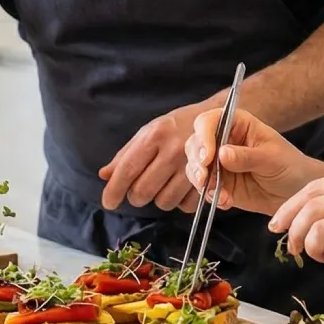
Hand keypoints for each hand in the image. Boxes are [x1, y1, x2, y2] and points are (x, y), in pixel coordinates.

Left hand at [100, 99, 217, 209]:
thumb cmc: (178, 125)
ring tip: (162, 185)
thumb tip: (105, 176)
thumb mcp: (150, 131)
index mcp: (155, 135)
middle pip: (144, 191)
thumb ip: (126, 155)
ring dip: (158, 199)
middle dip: (136, 196)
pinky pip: (186, 206)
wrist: (219, 117)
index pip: (127, 169)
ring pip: (164, 202)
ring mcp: (193, 166)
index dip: (114, 190)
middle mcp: (174, 150)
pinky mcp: (210, 179)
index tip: (108, 203)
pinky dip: (180, 202)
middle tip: (139, 190)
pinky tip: (179, 188)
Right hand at [184, 107, 323, 215]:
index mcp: (236, 124)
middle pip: (195, 144)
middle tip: (205, 177)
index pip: (209, 122)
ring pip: (195, 167)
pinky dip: (210, 196)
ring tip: (215, 192)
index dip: (204, 136)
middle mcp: (222, 141)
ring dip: (200, 181)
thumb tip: (222, 154)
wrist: (296, 192)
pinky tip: (226, 201)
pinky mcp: (219, 184)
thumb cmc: (289, 166)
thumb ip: (247, 156)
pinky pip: (205, 188)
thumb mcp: (271, 158)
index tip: (208, 156)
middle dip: (196, 161)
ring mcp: (218, 163)